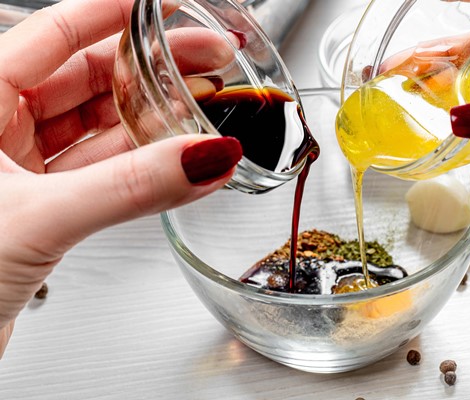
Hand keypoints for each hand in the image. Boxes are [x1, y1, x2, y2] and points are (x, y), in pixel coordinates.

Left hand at [0, 0, 242, 356]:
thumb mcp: (38, 218)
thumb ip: (129, 187)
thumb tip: (204, 156)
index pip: (53, 32)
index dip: (114, 11)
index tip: (165, 5)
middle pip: (87, 76)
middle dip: (153, 66)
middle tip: (207, 58)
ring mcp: (21, 168)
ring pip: (100, 128)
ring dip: (154, 120)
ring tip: (204, 107)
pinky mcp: (43, 205)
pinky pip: (103, 173)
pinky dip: (144, 169)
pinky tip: (182, 163)